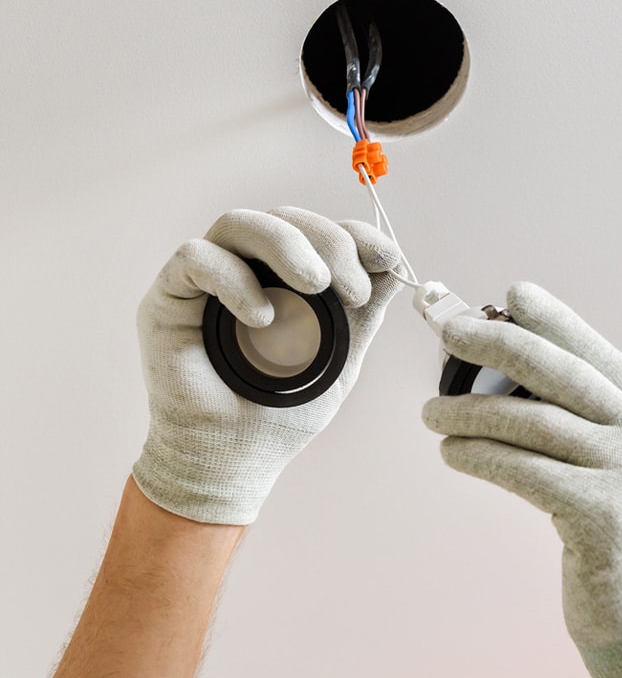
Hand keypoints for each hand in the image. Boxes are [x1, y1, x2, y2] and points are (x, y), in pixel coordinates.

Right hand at [133, 207, 401, 524]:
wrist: (235, 460)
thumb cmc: (282, 411)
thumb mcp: (339, 357)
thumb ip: (363, 313)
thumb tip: (395, 268)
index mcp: (284, 277)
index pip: (317, 232)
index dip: (353, 235)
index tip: (386, 259)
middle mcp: (245, 268)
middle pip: (284, 218)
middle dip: (328, 243)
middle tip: (353, 290)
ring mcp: (207, 279)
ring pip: (240, 224)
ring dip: (285, 245)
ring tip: (316, 284)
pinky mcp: (170, 296)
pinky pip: (196, 258)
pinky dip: (234, 279)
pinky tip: (263, 317)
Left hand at [423, 282, 621, 677]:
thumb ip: (590, 433)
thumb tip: (510, 386)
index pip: (601, 356)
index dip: (556, 319)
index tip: (513, 292)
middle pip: (562, 372)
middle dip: (499, 341)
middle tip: (449, 327)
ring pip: (533, 420)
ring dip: (470, 409)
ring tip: (430, 411)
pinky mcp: (605, 518)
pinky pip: (523, 469)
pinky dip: (478, 454)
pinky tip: (450, 451)